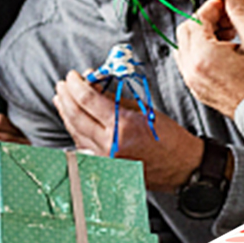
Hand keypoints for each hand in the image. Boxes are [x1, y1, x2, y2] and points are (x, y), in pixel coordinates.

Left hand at [52, 71, 206, 190]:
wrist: (182, 167)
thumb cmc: (169, 138)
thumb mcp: (144, 110)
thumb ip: (115, 99)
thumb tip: (94, 87)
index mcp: (123, 126)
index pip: (88, 100)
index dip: (77, 85)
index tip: (72, 76)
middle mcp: (110, 143)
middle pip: (76, 116)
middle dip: (66, 97)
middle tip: (63, 84)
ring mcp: (106, 157)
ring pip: (76, 131)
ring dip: (66, 113)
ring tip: (61, 98)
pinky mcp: (106, 165)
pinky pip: (83, 144)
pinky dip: (76, 129)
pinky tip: (73, 119)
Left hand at [175, 0, 243, 116]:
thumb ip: (240, 10)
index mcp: (204, 57)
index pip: (198, 18)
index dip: (213, 6)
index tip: (230, 3)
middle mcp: (193, 71)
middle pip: (186, 31)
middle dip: (206, 20)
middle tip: (230, 19)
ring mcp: (194, 83)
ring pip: (186, 47)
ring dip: (204, 35)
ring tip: (230, 36)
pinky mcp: (200, 90)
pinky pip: (191, 63)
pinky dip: (203, 52)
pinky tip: (226, 51)